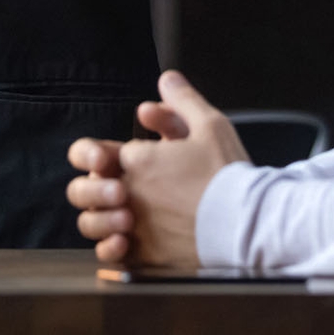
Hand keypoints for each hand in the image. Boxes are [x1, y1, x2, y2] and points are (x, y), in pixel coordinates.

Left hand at [66, 71, 247, 266]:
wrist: (247, 224)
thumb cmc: (229, 173)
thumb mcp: (209, 124)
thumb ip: (182, 100)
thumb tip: (166, 79)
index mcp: (137, 159)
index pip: (99, 152)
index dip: (107, 153)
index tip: (120, 157)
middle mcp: (128, 192)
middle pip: (86, 188)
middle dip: (95, 185)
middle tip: (117, 190)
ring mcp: (134, 226)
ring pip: (92, 224)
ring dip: (100, 218)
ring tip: (124, 217)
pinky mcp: (146, 255)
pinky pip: (113, 255)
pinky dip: (114, 250)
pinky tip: (129, 242)